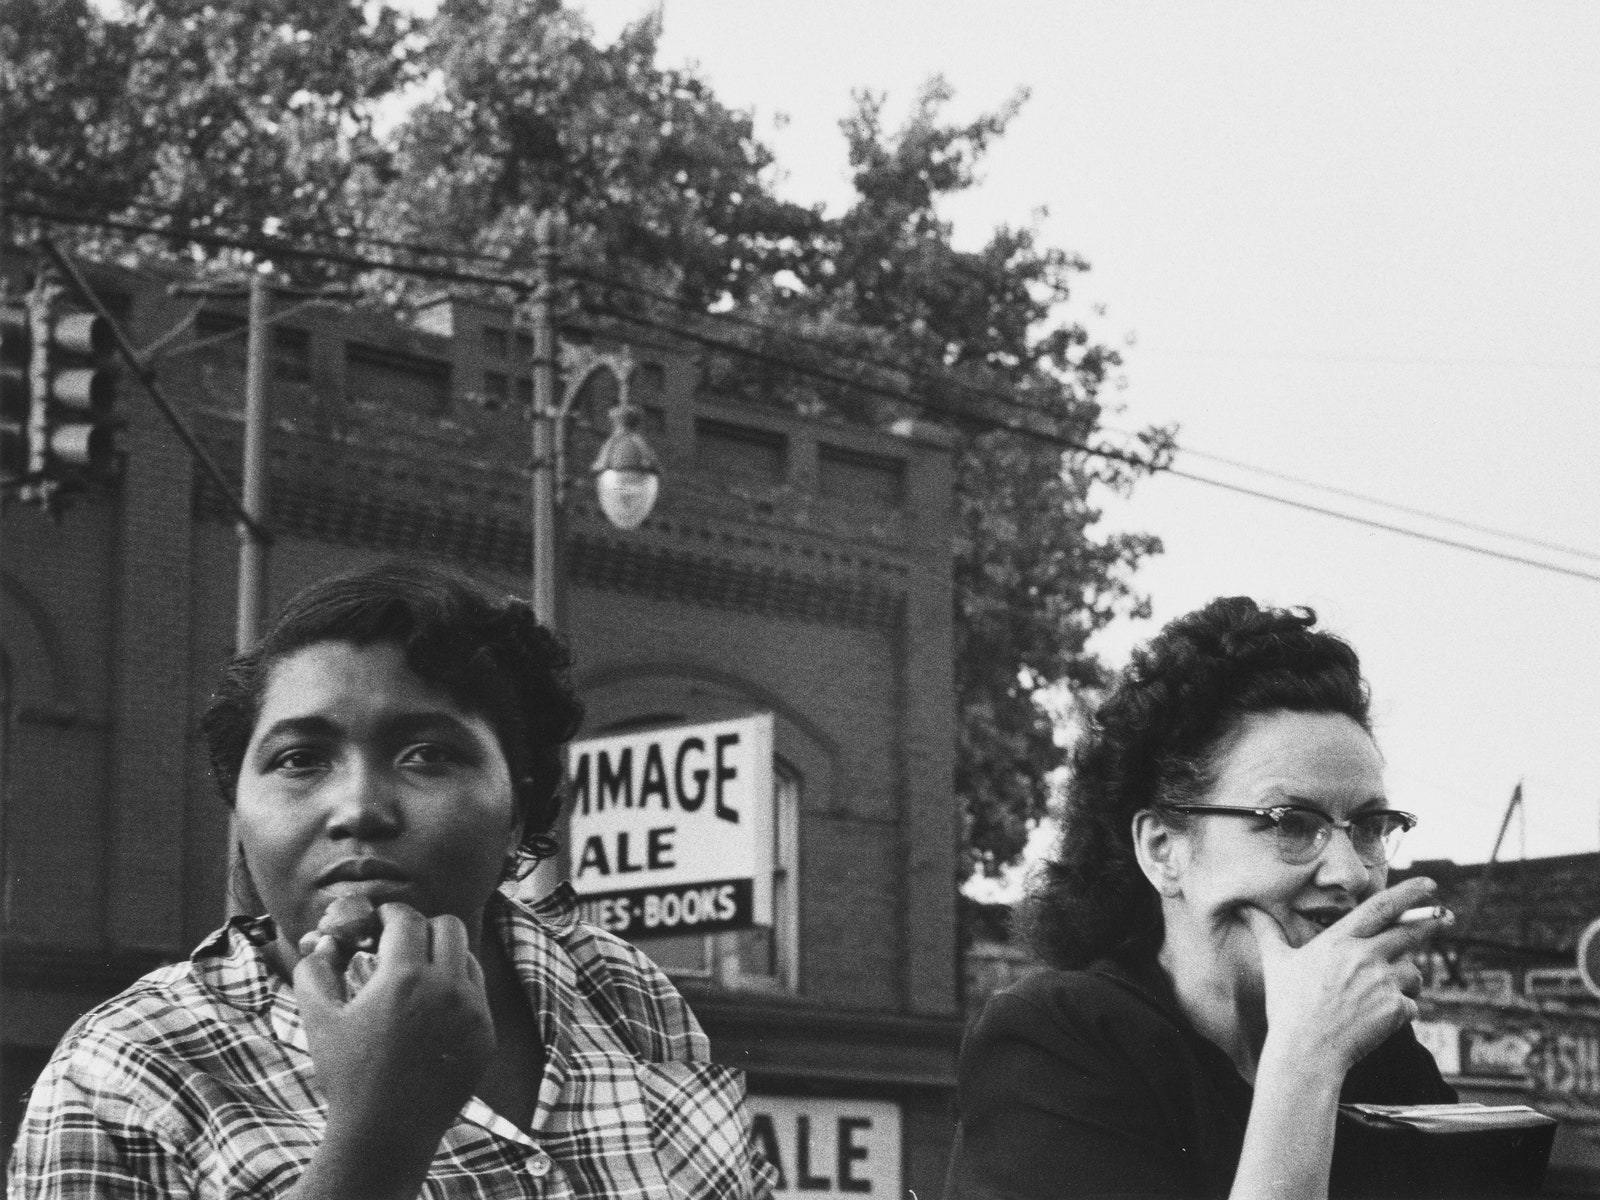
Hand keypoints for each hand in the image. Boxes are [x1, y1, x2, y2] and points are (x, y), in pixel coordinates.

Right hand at [294, 903, 494, 1187]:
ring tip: (414, 977)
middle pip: (448, 926)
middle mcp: (447, 988)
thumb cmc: (347, 1075)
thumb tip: (325, 941)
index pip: (407, 918)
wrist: (385, 1132)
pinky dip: (457, 988)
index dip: (389, 914)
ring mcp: (473, 1012)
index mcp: (405, 978)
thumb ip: (314, 970)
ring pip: (468, 957)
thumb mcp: (318, 1019)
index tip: (377, 922)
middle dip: (421, 928)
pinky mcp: (486, 1034)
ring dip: (443, 956)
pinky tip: (431, 1008)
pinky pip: (478, 992)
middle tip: (398, 945)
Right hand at [1239, 877, 1441, 1075]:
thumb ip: (1265, 931)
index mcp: (1338, 941)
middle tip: (1446, 915)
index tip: (1429, 884)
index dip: (1408, 893)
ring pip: (1413, 972)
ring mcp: (1383, 984)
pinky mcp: (1396, 1011)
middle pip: (1410, 932)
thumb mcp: (1275, 964)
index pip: (1380, 908)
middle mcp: (1365, 957)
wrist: (1306, 1053)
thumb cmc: (1287, 1007)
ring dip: (1408, 978)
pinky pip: (1411, 1005)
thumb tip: (1243, 908)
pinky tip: (1379, 1021)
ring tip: (1386, 990)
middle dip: (1432, 920)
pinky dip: (1401, 1011)